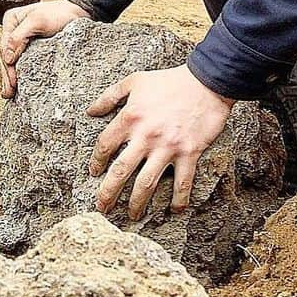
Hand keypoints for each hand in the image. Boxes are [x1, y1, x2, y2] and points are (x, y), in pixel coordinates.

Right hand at [0, 0, 90, 97]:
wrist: (77, 13)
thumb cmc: (60, 13)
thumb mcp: (38, 21)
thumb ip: (19, 36)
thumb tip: (7, 57)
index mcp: (11, 20)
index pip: (4, 46)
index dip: (7, 66)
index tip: (12, 81)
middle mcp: (14, 29)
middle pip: (5, 55)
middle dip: (7, 75)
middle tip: (9, 92)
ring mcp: (22, 38)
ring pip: (12, 60)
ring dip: (10, 76)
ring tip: (10, 93)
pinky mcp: (31, 46)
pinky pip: (22, 61)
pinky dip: (19, 72)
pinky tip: (18, 84)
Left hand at [88, 64, 233, 220]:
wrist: (206, 81)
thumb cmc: (169, 81)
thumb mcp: (135, 81)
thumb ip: (110, 96)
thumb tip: (91, 111)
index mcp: (131, 117)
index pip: (105, 145)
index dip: (96, 161)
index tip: (94, 171)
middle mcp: (146, 135)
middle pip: (121, 171)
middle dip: (108, 193)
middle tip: (102, 207)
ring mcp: (168, 147)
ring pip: (146, 183)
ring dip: (137, 203)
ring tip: (132, 215)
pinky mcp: (189, 152)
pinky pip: (182, 182)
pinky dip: (179, 199)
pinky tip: (175, 210)